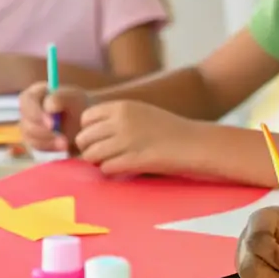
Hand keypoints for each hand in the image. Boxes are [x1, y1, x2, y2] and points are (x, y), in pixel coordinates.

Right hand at [19, 82, 90, 152]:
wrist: (84, 120)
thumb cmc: (78, 105)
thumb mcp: (74, 97)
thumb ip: (61, 98)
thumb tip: (48, 106)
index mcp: (35, 93)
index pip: (27, 101)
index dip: (36, 114)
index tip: (52, 125)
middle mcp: (27, 109)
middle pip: (26, 122)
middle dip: (44, 133)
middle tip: (62, 139)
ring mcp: (28, 125)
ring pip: (29, 136)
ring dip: (48, 142)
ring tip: (66, 144)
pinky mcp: (33, 138)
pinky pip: (36, 146)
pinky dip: (49, 148)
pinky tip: (63, 147)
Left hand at [74, 100, 200, 176]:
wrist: (195, 143)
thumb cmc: (168, 130)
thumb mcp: (141, 112)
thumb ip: (116, 118)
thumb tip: (89, 133)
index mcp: (122, 106)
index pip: (86, 118)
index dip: (90, 131)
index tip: (101, 139)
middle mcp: (121, 121)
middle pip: (84, 138)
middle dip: (90, 149)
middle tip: (104, 155)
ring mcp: (126, 141)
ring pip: (91, 155)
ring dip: (99, 162)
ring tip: (114, 162)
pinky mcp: (133, 160)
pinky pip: (106, 168)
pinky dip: (111, 171)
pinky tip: (123, 169)